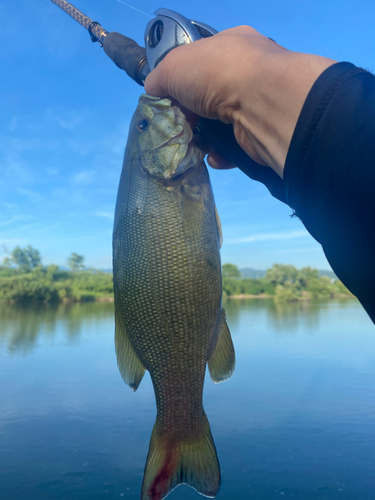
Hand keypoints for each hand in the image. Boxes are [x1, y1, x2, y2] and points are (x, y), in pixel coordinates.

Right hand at [145, 26, 335, 176]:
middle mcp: (249, 71)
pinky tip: (213, 156)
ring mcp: (258, 102)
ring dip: (204, 138)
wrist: (262, 103)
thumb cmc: (217, 73)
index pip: (201, 62)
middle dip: (191, 114)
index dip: (182, 81)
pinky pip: (237, 146)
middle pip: (210, 96)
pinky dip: (222, 154)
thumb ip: (160, 77)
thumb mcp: (174, 66)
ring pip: (223, 124)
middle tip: (178, 127)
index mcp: (231, 45)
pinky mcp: (262, 132)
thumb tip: (153, 90)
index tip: (170, 100)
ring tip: (192, 146)